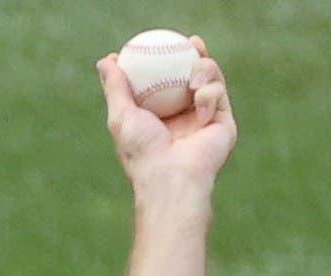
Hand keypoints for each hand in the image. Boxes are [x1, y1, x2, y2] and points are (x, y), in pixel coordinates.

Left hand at [96, 36, 236, 195]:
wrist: (171, 178)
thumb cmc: (142, 151)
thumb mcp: (120, 116)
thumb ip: (115, 87)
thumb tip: (107, 60)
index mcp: (160, 114)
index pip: (164, 79)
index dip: (165, 59)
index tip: (160, 42)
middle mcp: (183, 114)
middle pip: (192, 74)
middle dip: (196, 54)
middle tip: (192, 42)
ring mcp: (204, 117)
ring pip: (209, 78)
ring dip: (203, 69)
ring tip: (193, 79)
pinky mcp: (223, 121)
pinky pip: (218, 92)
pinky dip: (208, 94)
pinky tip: (199, 107)